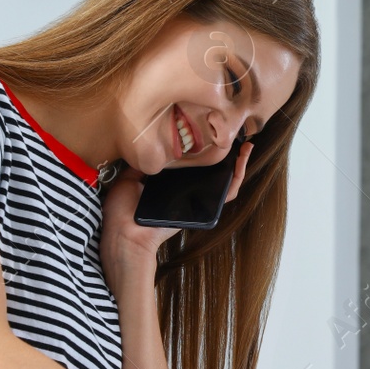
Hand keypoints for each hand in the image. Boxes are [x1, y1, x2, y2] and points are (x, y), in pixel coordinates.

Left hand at [98, 142, 253, 292]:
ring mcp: (198, 202)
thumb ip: (141, 165)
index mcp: (171, 186)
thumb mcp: (128, 179)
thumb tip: (150, 149)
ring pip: (227, 183)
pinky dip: (238, 177)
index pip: (194, 168)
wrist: (126, 234)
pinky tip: (242, 159)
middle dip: (229, 156)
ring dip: (240, 164)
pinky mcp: (206, 209)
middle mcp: (187, 193)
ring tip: (246, 146)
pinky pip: (227, 194)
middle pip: (215, 174)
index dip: (207, 153)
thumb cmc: (123, 212)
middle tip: (236, 137)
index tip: (212, 134)